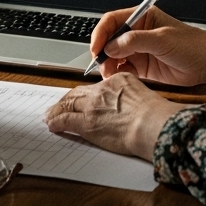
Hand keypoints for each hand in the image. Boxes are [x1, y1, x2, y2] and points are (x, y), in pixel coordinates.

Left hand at [43, 73, 183, 159]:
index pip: (94, 87)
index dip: (83, 94)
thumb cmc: (154, 116)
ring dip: (57, 110)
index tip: (79, 99)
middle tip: (58, 106)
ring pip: (68, 105)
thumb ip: (130, 96)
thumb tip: (128, 105)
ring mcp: (92, 106)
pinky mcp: (86, 122)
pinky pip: (65, 120)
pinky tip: (52, 125)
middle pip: (77, 93)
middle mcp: (101, 90)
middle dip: (66, 100)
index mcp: (117, 80)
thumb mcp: (143, 94)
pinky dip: (56, 122)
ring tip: (50, 116)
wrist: (151, 124)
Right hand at [91, 6, 205, 86]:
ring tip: (110, 74)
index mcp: (141, 17)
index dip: (101, 33)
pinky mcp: (142, 66)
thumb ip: (135, 41)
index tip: (96, 48)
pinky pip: (123, 69)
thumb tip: (111, 46)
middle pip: (110, 39)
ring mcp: (139, 50)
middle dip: (103, 52)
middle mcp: (138, 32)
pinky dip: (118, 74)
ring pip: (114, 56)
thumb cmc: (193, 45)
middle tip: (101, 65)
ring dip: (109, 65)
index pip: (112, 21)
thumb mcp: (162, 39)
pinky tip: (120, 78)